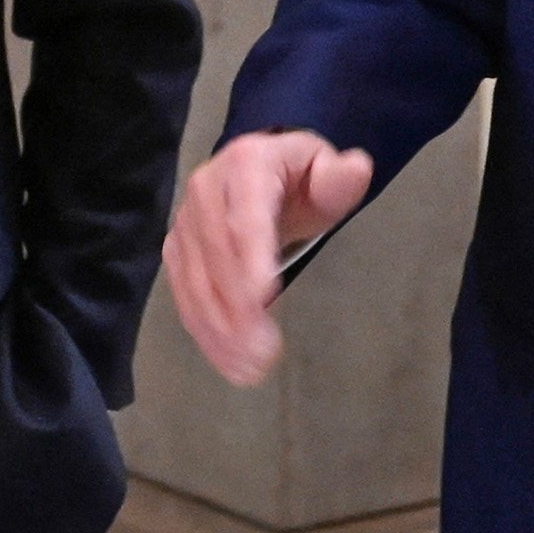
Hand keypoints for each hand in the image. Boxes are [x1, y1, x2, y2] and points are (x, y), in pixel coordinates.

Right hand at [162, 130, 373, 387]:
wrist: (264, 172)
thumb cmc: (302, 179)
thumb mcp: (328, 172)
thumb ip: (340, 176)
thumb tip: (355, 169)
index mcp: (246, 164)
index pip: (245, 216)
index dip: (251, 258)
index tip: (264, 299)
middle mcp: (205, 189)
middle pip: (217, 255)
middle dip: (238, 308)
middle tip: (265, 354)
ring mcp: (185, 222)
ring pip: (196, 282)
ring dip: (220, 330)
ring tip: (250, 368)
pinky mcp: (178, 251)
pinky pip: (185, 296)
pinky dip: (206, 332)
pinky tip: (229, 360)